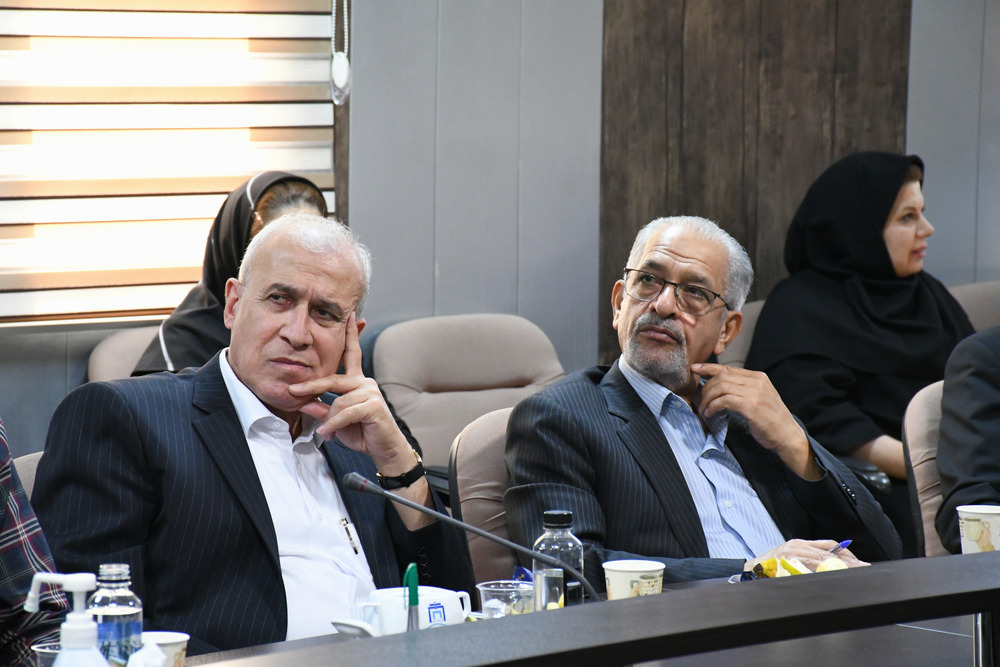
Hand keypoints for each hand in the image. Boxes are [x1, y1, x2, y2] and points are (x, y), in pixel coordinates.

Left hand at [288, 313, 412, 474]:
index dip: (351, 335)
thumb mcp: (336, 421)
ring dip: (329, 419)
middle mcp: (365, 382)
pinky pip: (346, 412)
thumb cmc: (362, 433)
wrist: (384, 449)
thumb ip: (322, 410)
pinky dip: (334, 424)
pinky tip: (328, 434)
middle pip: (333, 379)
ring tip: (326, 433)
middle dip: (311, 386)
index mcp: (357, 382)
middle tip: (292, 389)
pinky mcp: (374, 405)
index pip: (352, 354)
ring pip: (338, 401)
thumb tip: (304, 403)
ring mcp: (371, 392)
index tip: (350, 316)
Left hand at [691, 362, 819, 479]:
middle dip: (706, 389)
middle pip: (721, 377)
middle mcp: (757, 381)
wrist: (787, 435)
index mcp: (758, 376)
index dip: (708, 367)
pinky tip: (711, 414)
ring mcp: (755, 392)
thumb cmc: (770, 419)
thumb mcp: (757, 398)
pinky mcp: (751, 406)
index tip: (694, 369)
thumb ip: (742, 388)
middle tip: (700, 402)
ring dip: (707, 400)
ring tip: (704, 410)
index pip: (728, 368)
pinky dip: (713, 407)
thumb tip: (717, 385)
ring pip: (721, 387)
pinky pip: (724, 401)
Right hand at [744, 539, 868, 572]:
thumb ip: (809, 557)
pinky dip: (823, 574)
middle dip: (848, 563)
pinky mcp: (786, 564)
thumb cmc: (769, 568)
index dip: (846, 554)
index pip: (829, 545)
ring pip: (822, 561)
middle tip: (864, 569)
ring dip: (839, 568)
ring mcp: (791, 555)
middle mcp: (797, 546)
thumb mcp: (790, 556)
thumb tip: (833, 562)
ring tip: (854, 575)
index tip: (861, 563)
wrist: (748, 572)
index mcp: (799, 544)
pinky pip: (810, 571)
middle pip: (829, 553)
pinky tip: (833, 578)